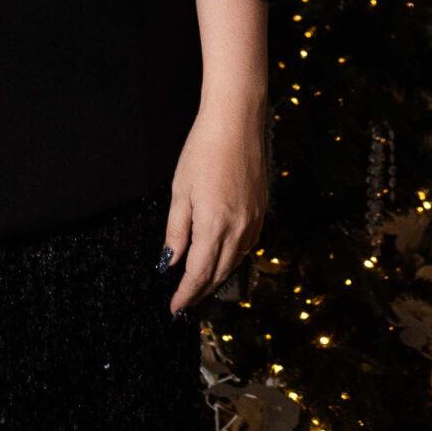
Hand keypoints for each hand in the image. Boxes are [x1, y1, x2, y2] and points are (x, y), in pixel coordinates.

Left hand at [162, 96, 265, 313]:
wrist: (237, 121)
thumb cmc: (203, 151)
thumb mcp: (180, 191)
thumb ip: (177, 231)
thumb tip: (169, 263)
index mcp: (214, 225)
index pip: (199, 273)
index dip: (186, 294)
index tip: (175, 308)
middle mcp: (239, 228)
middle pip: (220, 272)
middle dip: (201, 291)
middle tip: (185, 302)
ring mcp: (254, 220)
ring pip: (236, 261)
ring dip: (218, 276)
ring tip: (201, 285)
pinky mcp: (262, 210)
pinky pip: (248, 245)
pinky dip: (234, 257)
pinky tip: (223, 256)